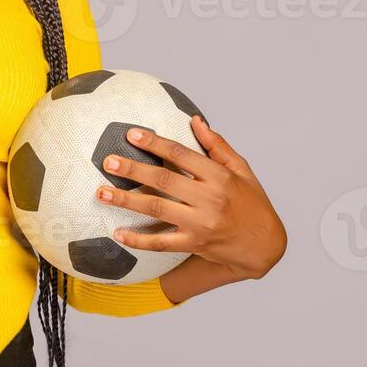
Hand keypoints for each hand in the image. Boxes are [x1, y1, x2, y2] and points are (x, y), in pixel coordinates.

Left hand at [94, 115, 286, 281]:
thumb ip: (217, 146)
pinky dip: (138, 240)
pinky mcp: (194, 244)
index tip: (132, 135)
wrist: (264, 246)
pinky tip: (118, 233)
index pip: (181, 154)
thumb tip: (196, 121)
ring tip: (102, 193)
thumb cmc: (252, 203)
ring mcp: (200, 224)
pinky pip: (161, 243)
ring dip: (127, 201)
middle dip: (133, 170)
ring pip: (157, 210)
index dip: (155, 143)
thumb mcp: (242, 170)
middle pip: (164, 180)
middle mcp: (209, 199)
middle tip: (108, 161)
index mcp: (220, 176)